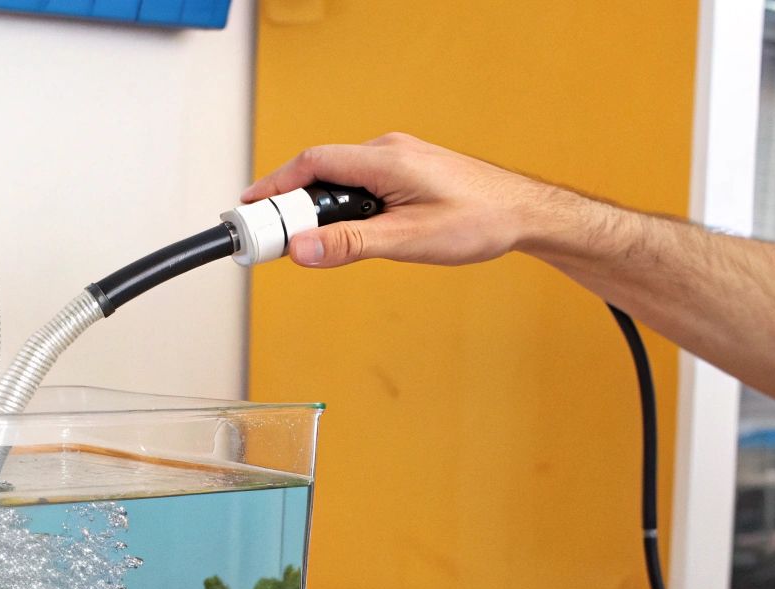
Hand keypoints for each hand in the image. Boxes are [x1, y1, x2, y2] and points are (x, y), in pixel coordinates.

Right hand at [243, 133, 573, 268]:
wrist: (526, 214)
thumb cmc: (481, 221)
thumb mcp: (409, 241)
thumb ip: (353, 244)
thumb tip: (302, 249)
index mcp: (385, 160)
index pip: (312, 164)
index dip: (274, 185)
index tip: (248, 208)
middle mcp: (388, 153)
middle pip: (321, 172)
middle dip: (290, 205)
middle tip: (270, 238)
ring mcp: (398, 161)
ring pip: (340, 181)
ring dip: (318, 210)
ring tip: (306, 243)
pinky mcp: (407, 174)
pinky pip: (359, 185)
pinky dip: (340, 207)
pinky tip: (346, 233)